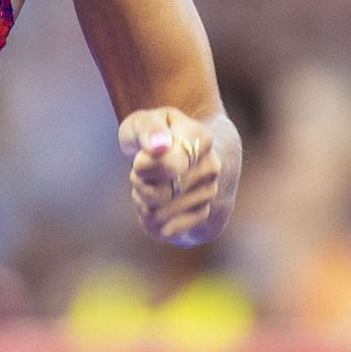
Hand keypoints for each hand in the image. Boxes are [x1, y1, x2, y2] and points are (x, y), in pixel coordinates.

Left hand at [120, 106, 224, 245]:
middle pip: (158, 194)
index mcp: (201, 138)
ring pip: (158, 213)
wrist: (172, 152)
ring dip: (142, 201)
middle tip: (140, 170)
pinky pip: (164, 229)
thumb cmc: (152, 136)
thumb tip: (159, 145)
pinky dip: (149, 220)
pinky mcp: (202, 215)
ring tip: (148, 184)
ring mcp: (209, 192)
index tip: (139, 159)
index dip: (143, 167)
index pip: (170, 165)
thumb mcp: (142, 122)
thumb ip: (149, 129)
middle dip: (139, 184)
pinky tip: (153, 203)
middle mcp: (211, 167)